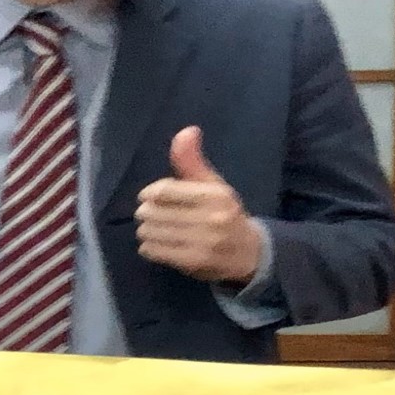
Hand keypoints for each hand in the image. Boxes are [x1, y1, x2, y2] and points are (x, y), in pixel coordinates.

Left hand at [135, 128, 264, 284]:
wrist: (248, 254)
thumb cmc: (225, 213)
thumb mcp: (213, 184)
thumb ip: (193, 161)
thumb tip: (187, 130)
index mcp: (215, 195)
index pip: (165, 191)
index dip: (150, 193)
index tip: (147, 196)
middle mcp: (211, 218)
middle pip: (156, 212)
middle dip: (146, 213)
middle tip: (147, 215)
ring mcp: (202, 243)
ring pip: (153, 232)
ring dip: (146, 230)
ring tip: (152, 229)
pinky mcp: (193, 263)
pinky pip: (156, 251)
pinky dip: (149, 247)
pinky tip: (155, 243)